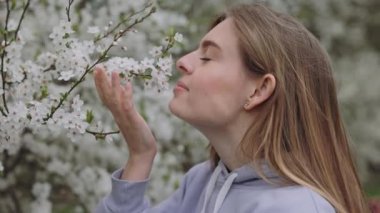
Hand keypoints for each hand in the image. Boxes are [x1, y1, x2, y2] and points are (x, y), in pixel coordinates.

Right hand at [93, 65, 156, 179]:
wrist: (142, 152)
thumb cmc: (138, 135)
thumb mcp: (130, 117)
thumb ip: (126, 104)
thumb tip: (124, 89)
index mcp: (117, 113)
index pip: (106, 96)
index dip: (100, 84)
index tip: (97, 70)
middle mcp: (118, 115)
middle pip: (107, 96)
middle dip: (102, 82)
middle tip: (98, 67)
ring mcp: (125, 118)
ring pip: (116, 100)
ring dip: (114, 86)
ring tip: (114, 72)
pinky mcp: (133, 121)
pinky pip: (128, 108)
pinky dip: (126, 97)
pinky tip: (127, 86)